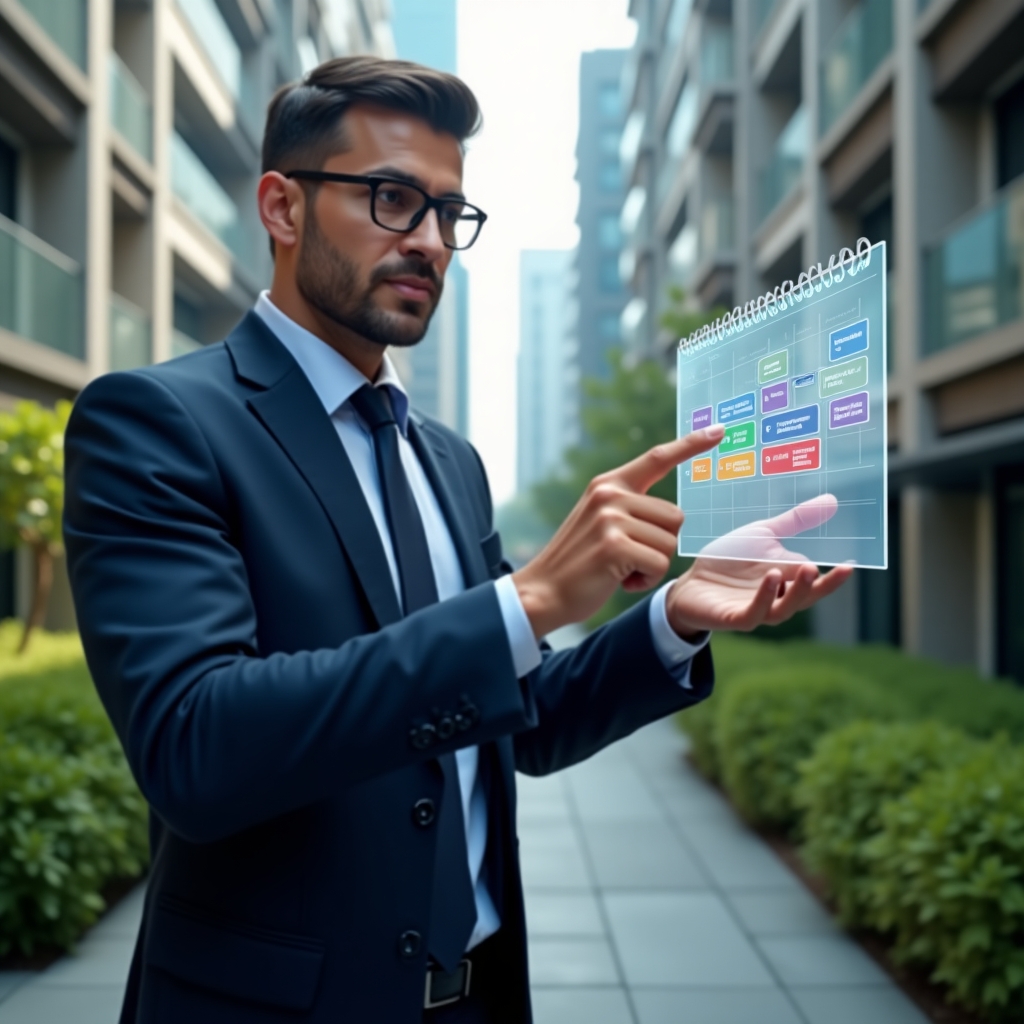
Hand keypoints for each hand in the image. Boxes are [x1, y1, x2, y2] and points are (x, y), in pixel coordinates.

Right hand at [513, 426, 725, 636]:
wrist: (542, 591)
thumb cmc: (579, 562)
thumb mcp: (600, 521)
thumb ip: (628, 507)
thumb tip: (672, 514)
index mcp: (608, 484)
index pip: (657, 458)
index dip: (691, 445)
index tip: (719, 430)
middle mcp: (609, 494)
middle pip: (675, 517)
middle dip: (660, 544)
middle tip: (627, 557)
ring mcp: (611, 518)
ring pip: (670, 543)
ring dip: (652, 564)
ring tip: (619, 568)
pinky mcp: (615, 545)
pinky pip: (659, 564)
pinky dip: (645, 580)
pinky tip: (619, 580)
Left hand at [665, 495, 853, 634]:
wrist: (691, 580)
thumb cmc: (730, 559)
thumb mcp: (763, 535)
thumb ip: (795, 521)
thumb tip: (832, 501)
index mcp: (788, 579)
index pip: (817, 579)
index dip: (834, 576)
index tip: (850, 564)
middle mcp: (777, 598)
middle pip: (806, 597)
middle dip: (820, 585)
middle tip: (835, 568)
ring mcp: (756, 610)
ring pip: (784, 609)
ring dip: (798, 591)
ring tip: (807, 569)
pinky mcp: (733, 618)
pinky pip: (754, 613)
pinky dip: (765, 598)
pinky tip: (772, 578)